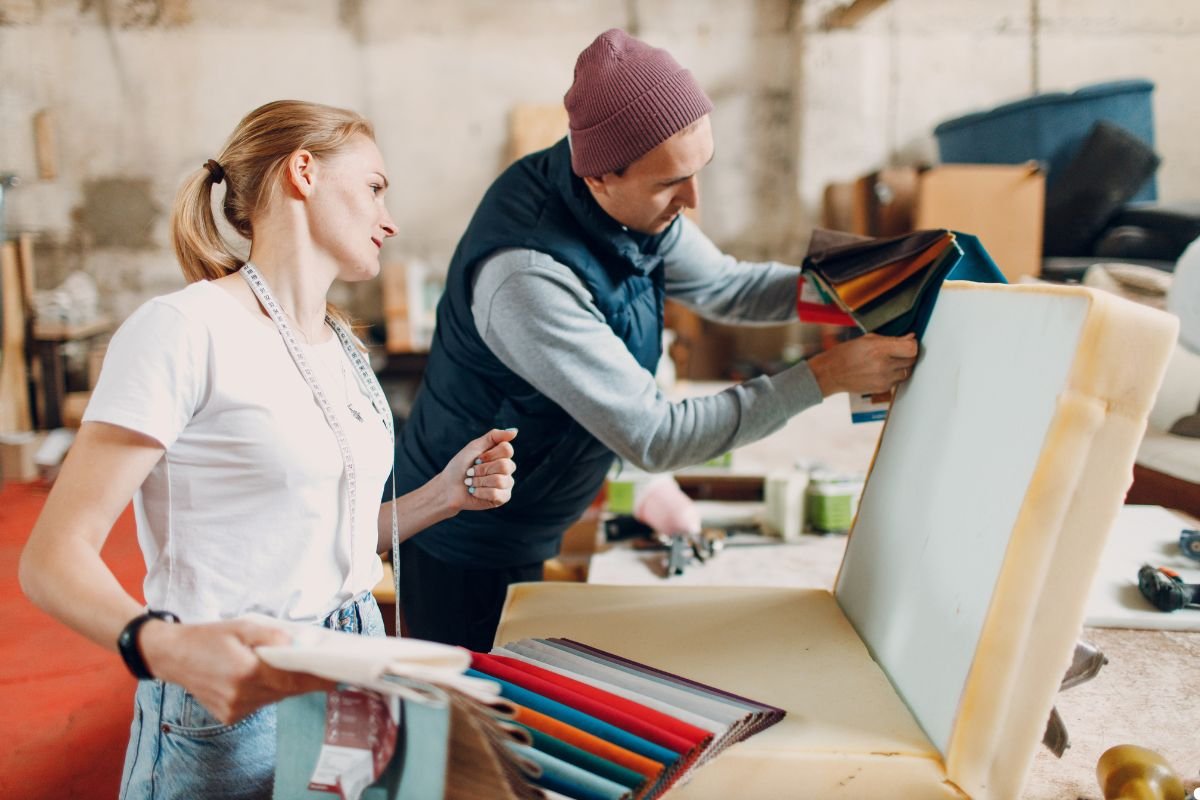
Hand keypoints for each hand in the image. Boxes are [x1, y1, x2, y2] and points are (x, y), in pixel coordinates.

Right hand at [138, 618, 333, 723]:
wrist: (172, 656)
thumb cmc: (209, 636)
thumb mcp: (242, 625)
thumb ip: (271, 635)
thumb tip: (297, 645)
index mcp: (246, 672)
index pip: (293, 678)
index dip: (317, 678)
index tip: (337, 676)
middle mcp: (241, 695)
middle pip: (287, 690)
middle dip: (306, 680)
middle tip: (324, 669)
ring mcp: (235, 709)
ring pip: (275, 698)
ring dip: (285, 684)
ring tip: (291, 666)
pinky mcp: (230, 716)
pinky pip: (261, 703)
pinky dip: (268, 691)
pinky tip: (262, 676)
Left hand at [437, 428, 516, 512]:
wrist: (448, 487)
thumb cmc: (460, 466)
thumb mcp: (475, 446)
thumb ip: (495, 436)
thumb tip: (515, 431)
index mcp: (501, 455)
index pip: (507, 450)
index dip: (489, 455)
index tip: (477, 458)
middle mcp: (507, 468)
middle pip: (505, 465)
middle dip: (482, 469)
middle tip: (471, 472)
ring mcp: (507, 483)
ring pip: (500, 481)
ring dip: (479, 481)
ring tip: (471, 483)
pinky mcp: (503, 498)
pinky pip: (497, 494)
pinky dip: (481, 492)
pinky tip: (475, 492)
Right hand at [808, 333, 918, 395]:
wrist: (832, 373)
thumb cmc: (846, 354)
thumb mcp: (867, 339)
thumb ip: (891, 339)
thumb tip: (910, 337)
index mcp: (879, 349)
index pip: (911, 348)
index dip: (912, 344)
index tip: (909, 342)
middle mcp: (883, 365)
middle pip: (911, 360)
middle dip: (908, 354)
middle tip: (899, 351)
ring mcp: (884, 379)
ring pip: (907, 371)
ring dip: (902, 366)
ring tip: (890, 361)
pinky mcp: (882, 388)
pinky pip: (897, 380)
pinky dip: (894, 374)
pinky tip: (882, 370)